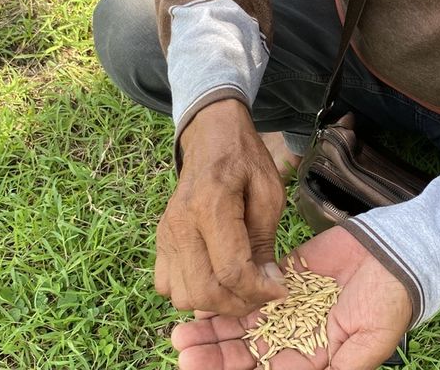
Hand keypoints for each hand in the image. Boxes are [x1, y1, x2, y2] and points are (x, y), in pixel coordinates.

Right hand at [155, 99, 287, 315]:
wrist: (211, 136)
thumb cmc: (245, 160)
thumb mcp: (269, 192)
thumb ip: (265, 240)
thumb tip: (267, 283)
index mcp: (211, 206)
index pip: (232, 270)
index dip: (259, 291)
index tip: (280, 290)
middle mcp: (181, 224)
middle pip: (203, 291)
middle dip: (237, 305)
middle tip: (260, 296)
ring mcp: (166, 233)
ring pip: (182, 295)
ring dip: (213, 302)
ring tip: (239, 288)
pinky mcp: (160, 240)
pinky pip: (166, 285)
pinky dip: (191, 292)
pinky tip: (215, 278)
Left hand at [172, 226, 411, 369]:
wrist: (399, 253)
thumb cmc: (391, 303)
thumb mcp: (369, 344)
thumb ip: (338, 369)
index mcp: (311, 360)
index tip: (198, 368)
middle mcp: (294, 337)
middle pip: (245, 352)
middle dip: (213, 354)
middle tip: (182, 348)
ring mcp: (287, 306)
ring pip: (241, 322)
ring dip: (213, 327)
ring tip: (183, 330)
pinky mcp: (284, 276)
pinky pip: (249, 287)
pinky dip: (227, 292)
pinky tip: (203, 297)